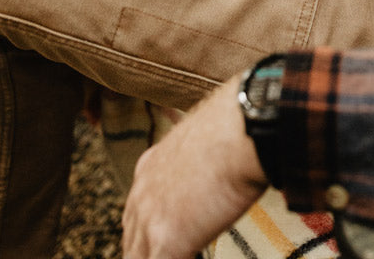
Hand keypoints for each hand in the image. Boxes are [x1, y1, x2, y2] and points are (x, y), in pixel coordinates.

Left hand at [122, 76, 267, 258]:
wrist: (241, 130)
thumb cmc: (236, 127)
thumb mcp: (203, 137)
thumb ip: (198, 156)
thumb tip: (217, 160)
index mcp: (150, 167)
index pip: (137, 210)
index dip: (151, 226)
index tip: (168, 231)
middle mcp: (142, 194)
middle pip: (132, 239)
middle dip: (149, 249)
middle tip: (168, 250)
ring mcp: (150, 220)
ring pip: (139, 257)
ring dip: (159, 256)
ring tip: (183, 253)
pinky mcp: (165, 241)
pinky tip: (195, 256)